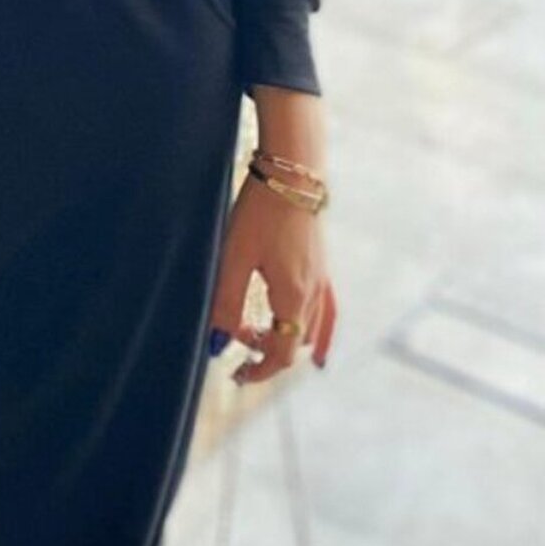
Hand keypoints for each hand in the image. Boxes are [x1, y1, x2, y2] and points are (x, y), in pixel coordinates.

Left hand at [208, 166, 336, 385]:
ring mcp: (321, 280)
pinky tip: (320, 356)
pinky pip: (327, 314)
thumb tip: (218, 345)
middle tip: (235, 343)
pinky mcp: (321, 266)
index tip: (234, 374)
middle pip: (292, 342)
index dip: (257, 371)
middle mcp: (313, 294)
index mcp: (292, 297)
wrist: (292, 172)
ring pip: (307, 329)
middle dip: (264, 351)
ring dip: (283, 339)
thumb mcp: (233, 257)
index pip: (280, 354)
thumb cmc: (259, 212)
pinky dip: (320, 337)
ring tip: (258, 340)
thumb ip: (225, 303)